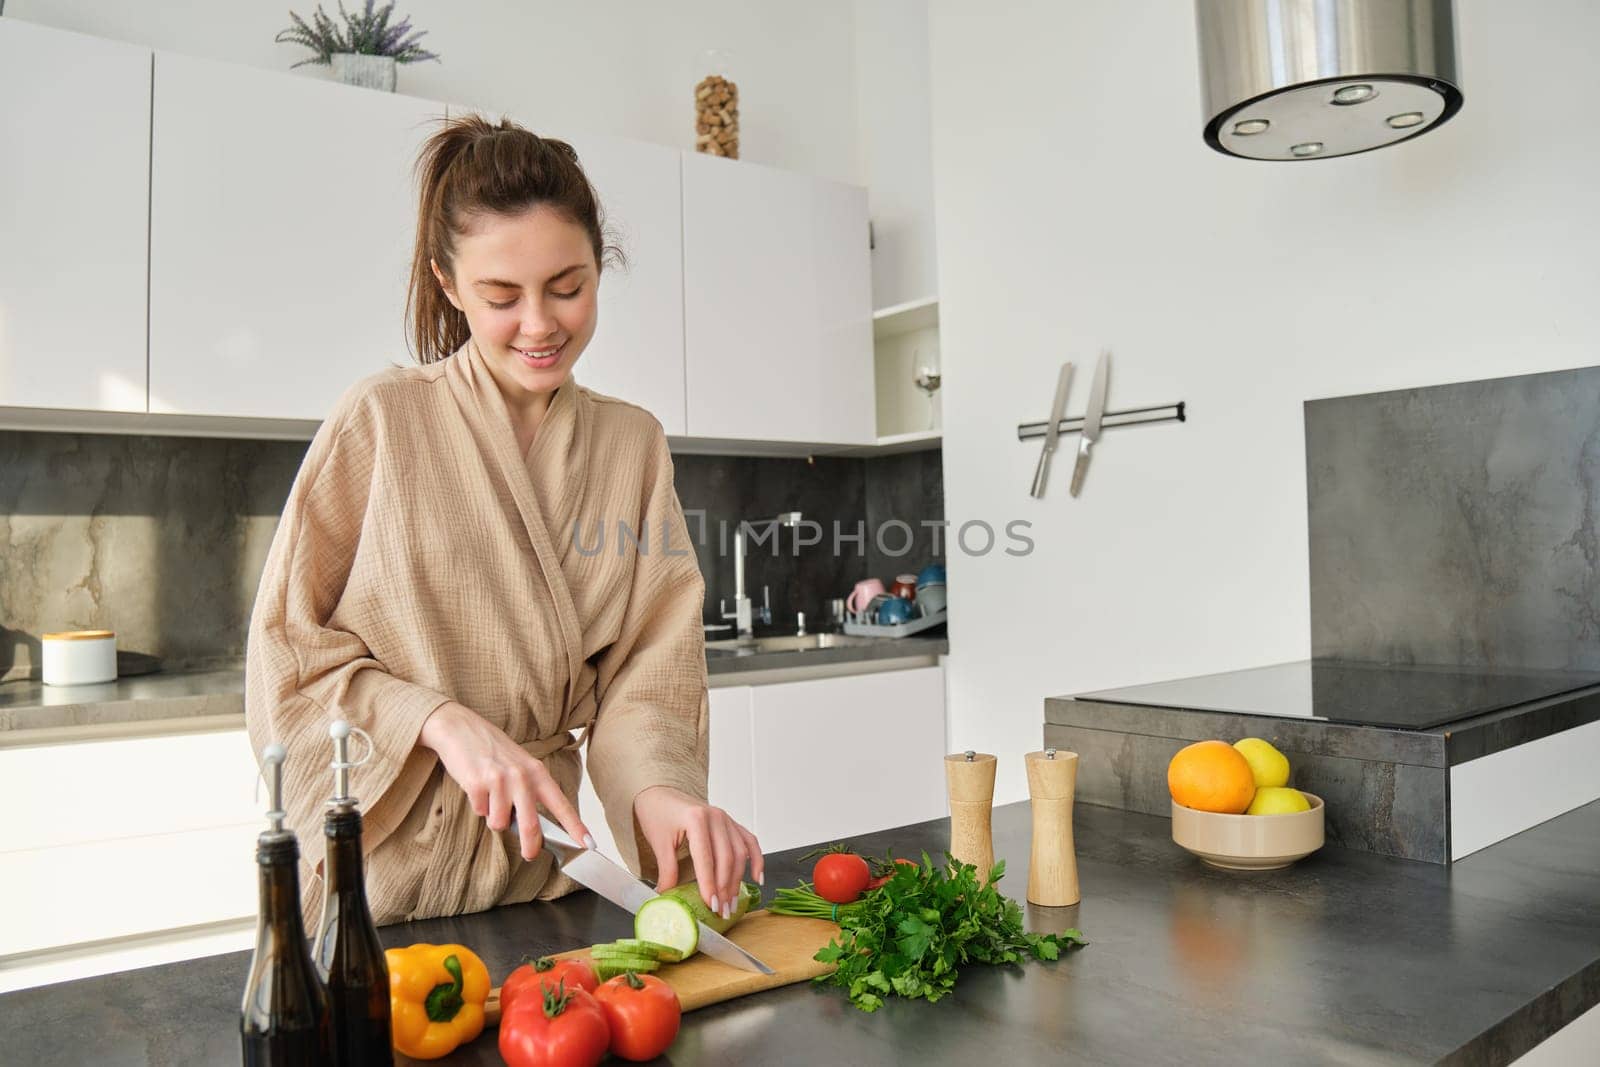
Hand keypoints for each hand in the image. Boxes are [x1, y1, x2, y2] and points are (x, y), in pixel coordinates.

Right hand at [418, 701, 592, 861]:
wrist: (460, 728)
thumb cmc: (492, 750)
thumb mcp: (520, 765)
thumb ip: (529, 792)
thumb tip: (533, 828)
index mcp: (537, 772)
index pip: (561, 804)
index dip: (576, 827)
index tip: (588, 844)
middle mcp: (521, 776)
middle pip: (532, 825)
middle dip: (531, 846)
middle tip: (529, 855)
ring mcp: (499, 780)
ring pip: (500, 823)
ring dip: (494, 818)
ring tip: (490, 797)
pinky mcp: (477, 784)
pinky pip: (480, 812)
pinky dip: (478, 807)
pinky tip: (476, 788)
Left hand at [633, 786, 763, 919]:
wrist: (660, 793)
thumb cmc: (658, 814)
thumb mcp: (658, 843)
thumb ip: (666, 871)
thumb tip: (668, 898)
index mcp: (696, 819)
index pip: (706, 858)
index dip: (709, 884)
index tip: (711, 905)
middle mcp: (716, 817)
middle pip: (726, 858)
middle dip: (725, 887)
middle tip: (722, 910)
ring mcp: (726, 819)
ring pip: (739, 854)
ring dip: (737, 881)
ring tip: (732, 903)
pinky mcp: (731, 823)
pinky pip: (749, 841)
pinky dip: (756, 860)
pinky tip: (757, 878)